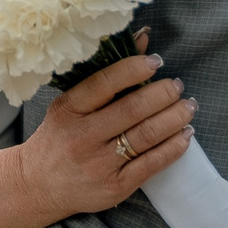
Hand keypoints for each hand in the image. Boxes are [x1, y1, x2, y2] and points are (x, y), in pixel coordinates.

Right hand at [14, 29, 194, 219]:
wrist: (39, 185)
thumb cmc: (58, 138)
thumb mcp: (70, 106)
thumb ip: (106, 76)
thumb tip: (143, 41)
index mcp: (68, 110)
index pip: (104, 83)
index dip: (134, 69)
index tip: (155, 61)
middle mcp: (82, 136)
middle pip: (132, 109)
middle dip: (162, 94)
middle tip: (177, 86)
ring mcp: (99, 164)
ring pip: (146, 136)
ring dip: (174, 118)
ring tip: (188, 106)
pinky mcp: (115, 186)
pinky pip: (152, 164)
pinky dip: (173, 147)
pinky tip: (185, 135)